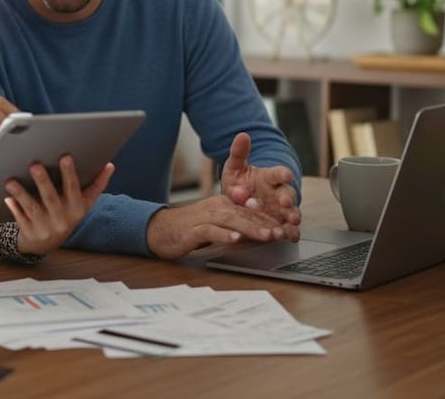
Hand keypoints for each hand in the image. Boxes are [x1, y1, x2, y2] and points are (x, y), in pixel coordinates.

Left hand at [9, 155, 113, 254]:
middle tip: (35, 165)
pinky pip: (20, 218)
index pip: (74, 188)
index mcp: (76, 208)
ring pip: (32, 208)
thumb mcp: (84, 203)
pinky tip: (7, 197)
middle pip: (51, 198)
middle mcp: (61, 218)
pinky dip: (14, 207)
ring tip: (11, 181)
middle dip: (43, 181)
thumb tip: (110, 165)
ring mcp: (44, 226)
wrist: (48, 243)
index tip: (65, 156)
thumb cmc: (67, 214)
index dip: (70, 173)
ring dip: (22, 194)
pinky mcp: (29, 231)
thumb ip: (97, 185)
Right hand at [146, 195, 290, 259]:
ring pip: (231, 220)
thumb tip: (256, 230)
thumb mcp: (215, 224)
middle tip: (281, 232)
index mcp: (223, 205)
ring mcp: (204, 218)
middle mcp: (215, 208)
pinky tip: (235, 239)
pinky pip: (210, 231)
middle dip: (265, 224)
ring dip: (250, 228)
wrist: (159, 230)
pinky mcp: (193, 230)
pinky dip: (224, 234)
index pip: (249, 212)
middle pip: (244, 214)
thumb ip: (234, 224)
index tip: (285, 228)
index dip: (268, 220)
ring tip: (267, 235)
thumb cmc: (189, 228)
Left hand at [219, 132, 301, 230]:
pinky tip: (291, 236)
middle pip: (288, 193)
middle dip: (288, 198)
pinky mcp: (280, 224)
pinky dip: (291, 233)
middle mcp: (278, 193)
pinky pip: (289, 229)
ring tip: (291, 221)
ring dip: (292, 217)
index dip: (283, 174)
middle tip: (285, 202)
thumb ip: (239, 153)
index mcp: (269, 177)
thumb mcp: (235, 167)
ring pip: (292, 212)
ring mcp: (281, 210)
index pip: (278, 172)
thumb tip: (242, 135)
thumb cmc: (239, 182)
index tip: (286, 175)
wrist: (238, 202)